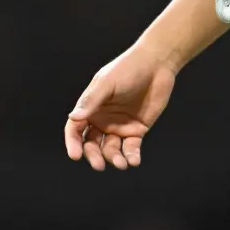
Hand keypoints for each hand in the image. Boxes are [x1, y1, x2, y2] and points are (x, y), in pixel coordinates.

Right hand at [64, 47, 176, 170]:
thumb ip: (92, 101)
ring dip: (114, 158)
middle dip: (94, 155)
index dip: (73, 143)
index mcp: (90, 108)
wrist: (156, 64)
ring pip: (111, 149)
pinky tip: (133, 161)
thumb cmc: (127, 69)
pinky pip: (131, 148)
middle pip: (92, 144)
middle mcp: (102, 120)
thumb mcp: (107, 83)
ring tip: (121, 164)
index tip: (75, 155)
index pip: (75, 130)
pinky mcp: (137, 130)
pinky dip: (131, 156)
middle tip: (99, 165)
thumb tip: (74, 118)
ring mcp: (119, 126)